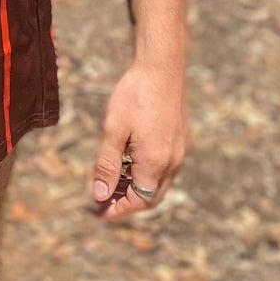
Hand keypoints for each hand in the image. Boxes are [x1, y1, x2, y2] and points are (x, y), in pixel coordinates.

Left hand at [89, 62, 187, 222]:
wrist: (162, 66)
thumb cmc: (135, 95)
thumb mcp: (113, 130)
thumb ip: (106, 165)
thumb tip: (99, 195)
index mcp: (155, 163)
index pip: (138, 201)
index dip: (118, 211)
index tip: (99, 214)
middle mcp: (172, 161)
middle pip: (151, 197)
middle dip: (127, 204)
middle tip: (103, 204)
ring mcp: (179, 150)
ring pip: (158, 183)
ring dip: (137, 189)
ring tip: (111, 185)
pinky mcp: (180, 139)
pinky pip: (164, 168)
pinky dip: (146, 174)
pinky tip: (128, 163)